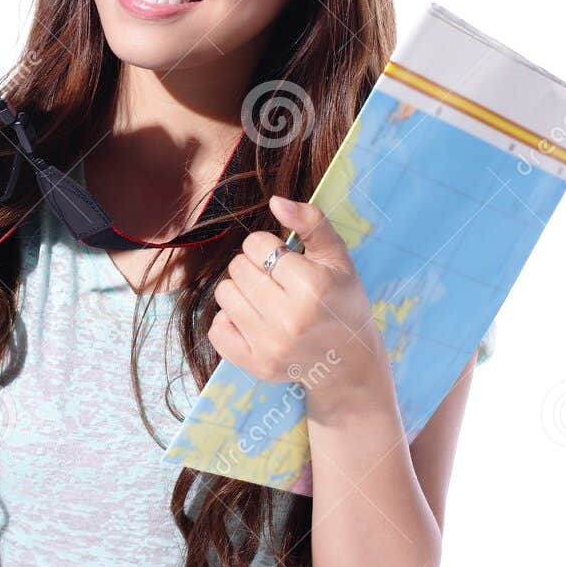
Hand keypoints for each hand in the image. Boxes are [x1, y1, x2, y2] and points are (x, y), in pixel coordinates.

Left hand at [208, 194, 393, 417]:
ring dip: (241, 291)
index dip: (269, 247)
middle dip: (254, 267)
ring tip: (266, 299)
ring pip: (224, 294)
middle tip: (277, 281)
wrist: (349, 361)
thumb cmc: (343, 301)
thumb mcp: (338, 257)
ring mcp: (270, 345)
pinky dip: (230, 321)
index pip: (257, 244)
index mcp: (312, 286)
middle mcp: (289, 319)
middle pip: (237, 267)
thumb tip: (274, 201)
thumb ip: (311, 223)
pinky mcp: (256, 365)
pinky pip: (216, 330)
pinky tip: (254, 321)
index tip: (287, 261)